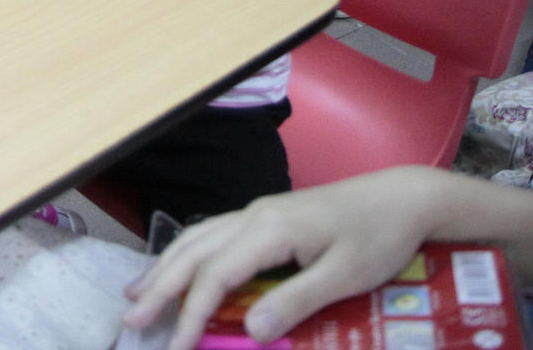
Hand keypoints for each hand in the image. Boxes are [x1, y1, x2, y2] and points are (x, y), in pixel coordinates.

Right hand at [121, 170, 441, 349]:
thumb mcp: (344, 275)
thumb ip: (296, 301)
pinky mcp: (267, 216)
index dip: (191, 313)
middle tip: (130, 319)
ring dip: (165, 266)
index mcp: (268, 230)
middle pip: (193, 252)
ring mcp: (257, 213)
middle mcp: (252, 217)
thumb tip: (248, 332)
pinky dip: (187, 253)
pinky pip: (212, 233)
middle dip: (159, 287)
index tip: (175, 347)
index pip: (215, 275)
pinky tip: (180, 265)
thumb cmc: (378, 236)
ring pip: (196, 238)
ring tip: (138, 293)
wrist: (403, 196)